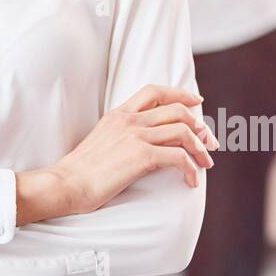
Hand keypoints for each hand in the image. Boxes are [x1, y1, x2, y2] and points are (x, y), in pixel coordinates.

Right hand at [43, 85, 218, 218]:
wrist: (65, 184)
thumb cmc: (80, 171)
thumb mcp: (100, 141)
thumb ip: (120, 134)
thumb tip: (142, 143)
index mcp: (118, 114)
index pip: (154, 91)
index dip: (180, 93)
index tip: (197, 101)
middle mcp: (128, 120)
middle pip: (177, 110)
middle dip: (200, 126)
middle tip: (209, 144)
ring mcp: (135, 136)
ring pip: (183, 131)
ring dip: (200, 149)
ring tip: (205, 165)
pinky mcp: (140, 156)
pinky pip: (178, 157)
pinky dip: (191, 169)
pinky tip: (191, 182)